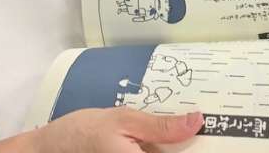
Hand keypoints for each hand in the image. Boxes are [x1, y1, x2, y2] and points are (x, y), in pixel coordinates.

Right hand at [0, 108, 203, 152]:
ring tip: (183, 132)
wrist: (49, 149)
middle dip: (187, 145)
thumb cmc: (85, 131)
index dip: (200, 147)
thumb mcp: (124, 120)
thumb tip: (197, 120)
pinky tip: (161, 140)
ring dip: (173, 145)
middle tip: (199, 128)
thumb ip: (161, 126)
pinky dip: (158, 148)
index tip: (219, 137)